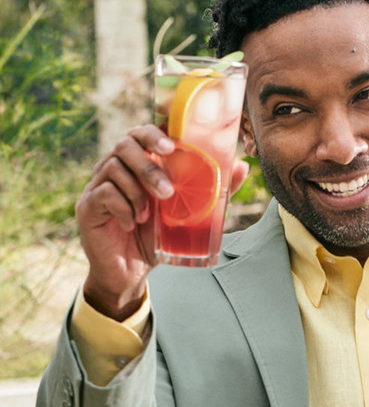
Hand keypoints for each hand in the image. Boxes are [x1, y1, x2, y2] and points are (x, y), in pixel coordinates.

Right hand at [76, 127, 250, 320]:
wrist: (130, 274)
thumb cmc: (156, 239)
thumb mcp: (188, 215)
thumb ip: (213, 191)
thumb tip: (243, 166)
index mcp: (138, 165)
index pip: (142, 133)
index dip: (154, 133)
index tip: (172, 146)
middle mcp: (115, 168)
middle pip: (125, 143)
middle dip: (148, 166)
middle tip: (167, 192)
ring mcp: (98, 185)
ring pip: (113, 167)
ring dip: (138, 191)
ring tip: (150, 216)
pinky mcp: (87, 206)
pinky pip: (104, 193)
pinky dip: (123, 208)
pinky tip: (133, 225)